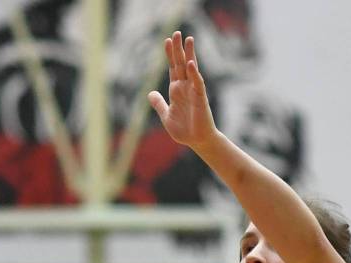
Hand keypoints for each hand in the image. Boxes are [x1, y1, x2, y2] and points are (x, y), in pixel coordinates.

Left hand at [147, 32, 217, 149]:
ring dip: (189, 54)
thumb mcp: (166, 115)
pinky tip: (191, 63)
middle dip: (178, 49)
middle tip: (176, 33)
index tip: (166, 41)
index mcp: (176, 90)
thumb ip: (159, 104)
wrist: (197, 140)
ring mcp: (193, 91)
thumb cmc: (184, 129)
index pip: (173, 68)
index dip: (170, 55)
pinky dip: (194, 73)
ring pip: (191, 69)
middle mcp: (185, 87)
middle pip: (181, 64)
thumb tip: (150, 94)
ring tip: (188, 39)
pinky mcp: (200, 98)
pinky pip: (197, 83)